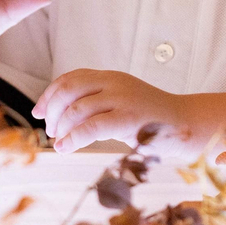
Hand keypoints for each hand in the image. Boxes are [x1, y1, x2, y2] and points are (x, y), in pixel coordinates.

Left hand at [34, 69, 182, 152]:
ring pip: (76, 109)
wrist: (187, 125)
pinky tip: (66, 147)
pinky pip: (90, 127)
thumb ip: (99, 103)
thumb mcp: (123, 102)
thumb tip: (63, 117)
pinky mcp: (128, 118)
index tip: (38, 112)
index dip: (49, 94)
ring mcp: (122, 99)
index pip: (71, 78)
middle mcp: (115, 82)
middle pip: (68, 90)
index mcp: (112, 77)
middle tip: (50, 130)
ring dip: (60, 128)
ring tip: (58, 142)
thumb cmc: (153, 120)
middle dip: (52, 111)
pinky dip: (72, 139)